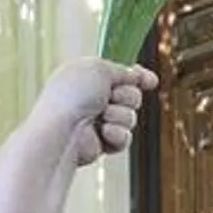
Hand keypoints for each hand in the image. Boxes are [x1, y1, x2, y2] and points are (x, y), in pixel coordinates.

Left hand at [28, 58, 158, 165]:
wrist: (62, 131)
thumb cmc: (74, 95)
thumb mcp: (99, 68)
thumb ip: (121, 71)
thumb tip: (135, 76)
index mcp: (87, 77)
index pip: (119, 75)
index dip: (138, 77)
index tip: (150, 80)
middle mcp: (91, 98)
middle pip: (132, 95)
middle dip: (127, 96)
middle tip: (111, 97)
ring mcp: (96, 122)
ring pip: (130, 117)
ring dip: (120, 115)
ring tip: (102, 118)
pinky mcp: (101, 144)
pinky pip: (125, 138)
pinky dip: (117, 134)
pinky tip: (103, 134)